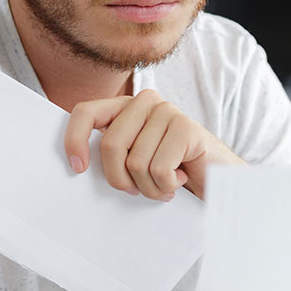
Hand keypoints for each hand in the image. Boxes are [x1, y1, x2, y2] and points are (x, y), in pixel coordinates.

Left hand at [63, 89, 244, 200]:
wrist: (215, 179)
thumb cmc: (169, 171)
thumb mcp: (131, 159)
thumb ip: (110, 153)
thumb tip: (76, 165)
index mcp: (124, 106)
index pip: (85, 112)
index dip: (74, 140)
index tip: (78, 169)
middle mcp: (144, 101)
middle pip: (111, 145)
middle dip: (121, 179)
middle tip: (137, 189)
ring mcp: (167, 111)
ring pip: (136, 163)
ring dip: (150, 187)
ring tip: (165, 184)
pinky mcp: (186, 127)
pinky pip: (159, 169)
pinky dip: (166, 186)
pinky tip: (180, 178)